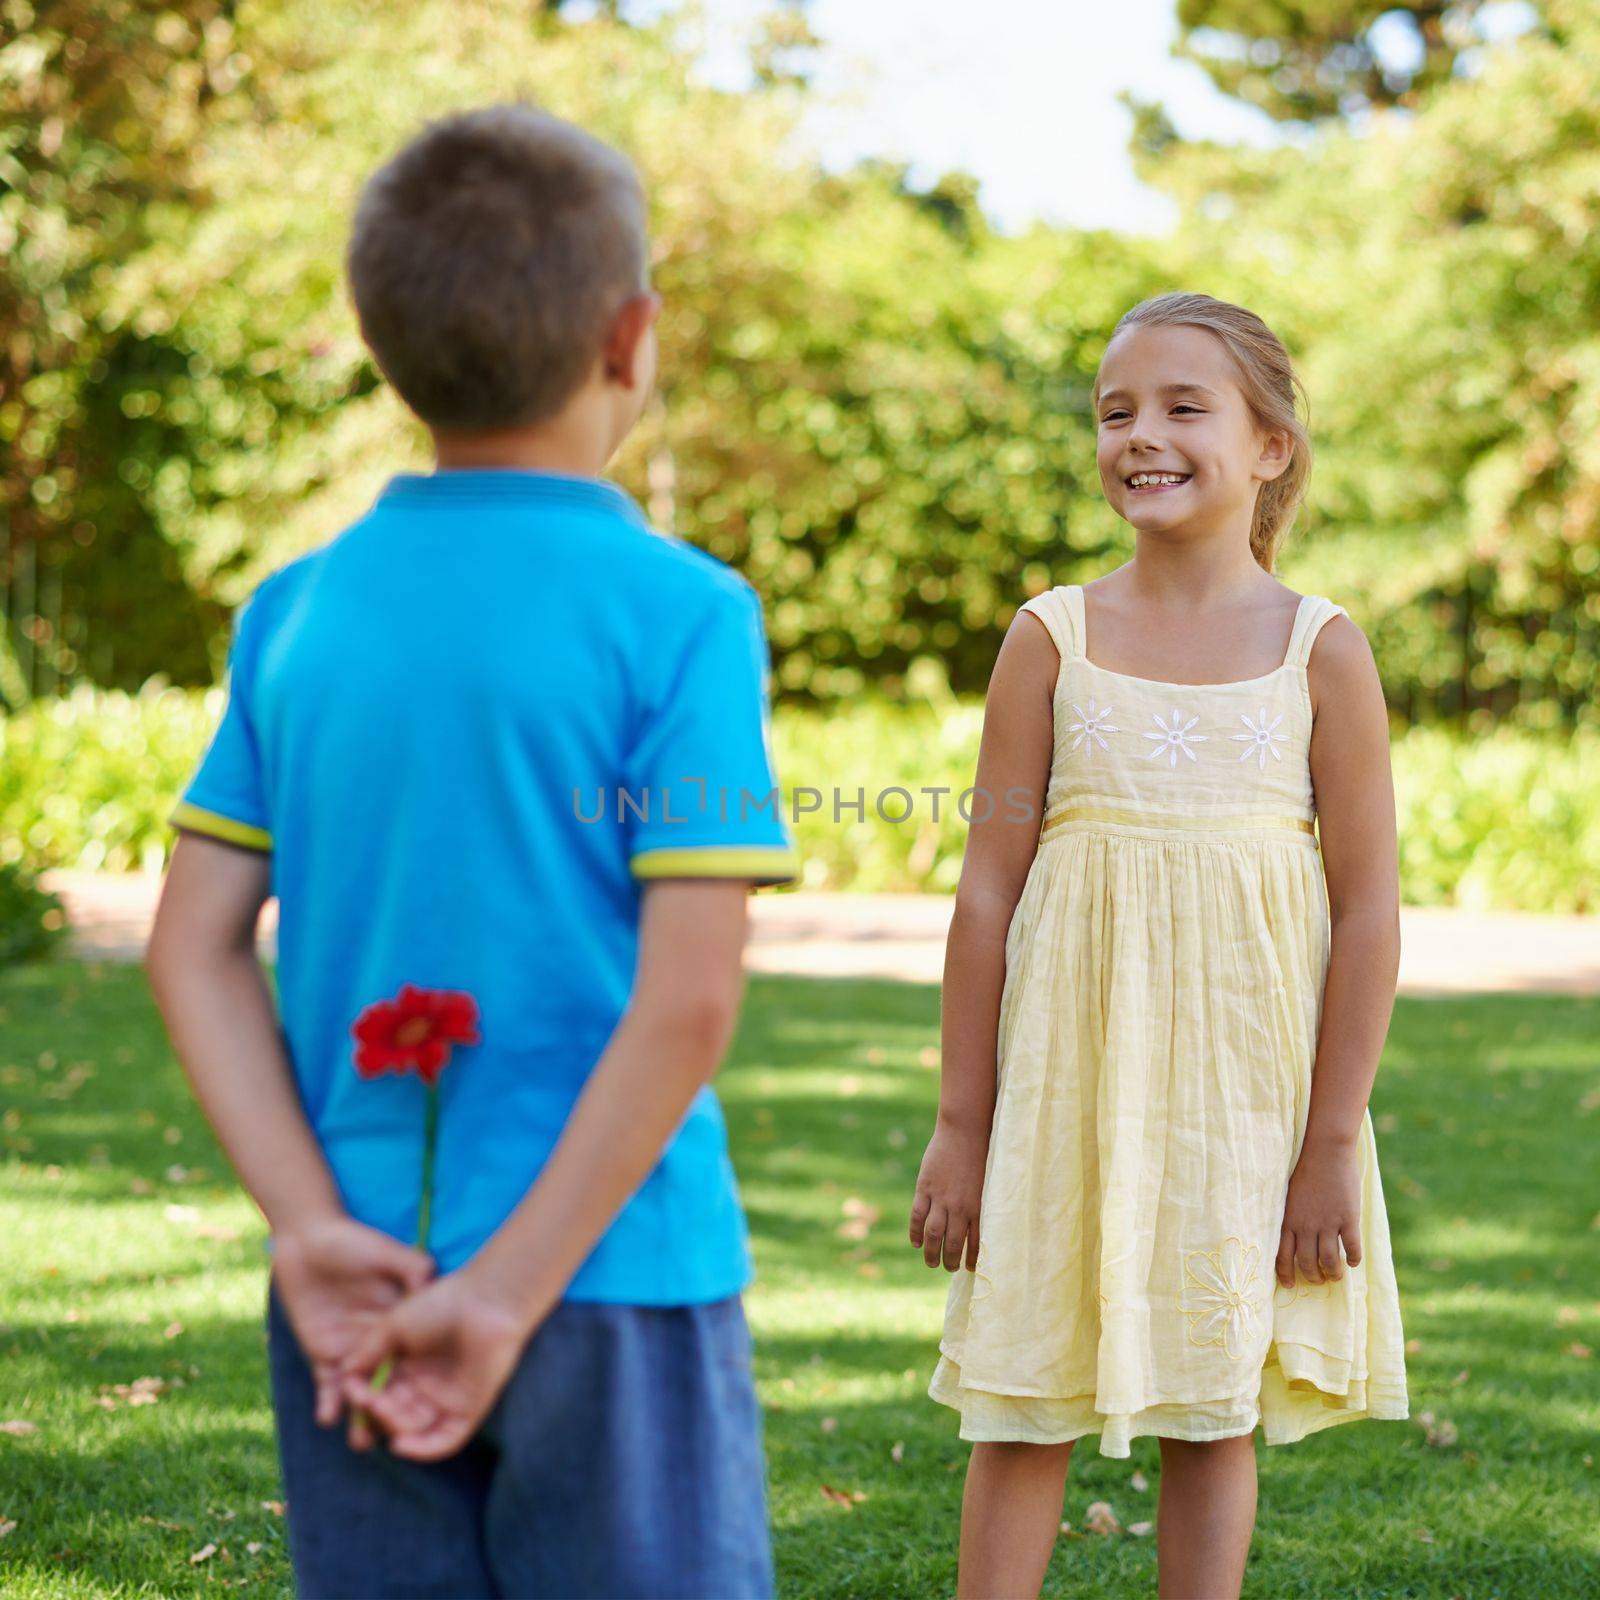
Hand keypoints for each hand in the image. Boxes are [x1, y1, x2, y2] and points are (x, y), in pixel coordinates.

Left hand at [270, 1215, 435, 1431]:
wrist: (309, 1240)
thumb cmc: (354, 1242)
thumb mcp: (389, 1253)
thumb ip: (414, 1267)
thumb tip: (434, 1286)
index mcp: (403, 1322)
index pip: (416, 1361)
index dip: (420, 1386)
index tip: (425, 1409)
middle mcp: (381, 1343)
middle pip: (392, 1386)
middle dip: (393, 1415)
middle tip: (394, 1440)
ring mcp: (352, 1351)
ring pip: (362, 1395)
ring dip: (361, 1420)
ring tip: (362, 1442)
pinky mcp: (324, 1354)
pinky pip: (327, 1387)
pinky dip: (328, 1404)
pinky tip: (327, 1417)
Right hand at [337, 1268, 539, 1460]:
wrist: (486, 1301)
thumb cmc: (441, 1304)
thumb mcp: (395, 1324)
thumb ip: (370, 1349)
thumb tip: (344, 1373)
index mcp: (410, 1365)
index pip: (380, 1392)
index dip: (362, 1395)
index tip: (348, 1390)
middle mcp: (428, 1385)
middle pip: (395, 1413)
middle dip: (378, 1412)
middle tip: (368, 1401)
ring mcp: (449, 1399)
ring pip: (415, 1429)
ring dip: (395, 1427)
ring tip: (383, 1410)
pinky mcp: (470, 1410)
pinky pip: (445, 1439)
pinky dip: (423, 1449)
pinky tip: (400, 1445)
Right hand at [909, 1118, 987, 1270]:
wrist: (965, 1131)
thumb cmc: (981, 1155)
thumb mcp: (986, 1183)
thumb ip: (979, 1204)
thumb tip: (974, 1225)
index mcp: (978, 1207)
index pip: (975, 1242)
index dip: (971, 1259)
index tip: (969, 1269)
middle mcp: (960, 1206)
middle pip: (953, 1243)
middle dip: (950, 1261)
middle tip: (948, 1268)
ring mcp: (941, 1198)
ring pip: (934, 1234)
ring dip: (931, 1253)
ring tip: (931, 1263)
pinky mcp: (925, 1188)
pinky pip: (918, 1216)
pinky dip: (915, 1232)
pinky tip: (915, 1242)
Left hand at [1276, 1136, 1361, 1288]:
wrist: (1326, 1152)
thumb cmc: (1306, 1171)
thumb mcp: (1290, 1196)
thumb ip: (1292, 1217)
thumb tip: (1294, 1237)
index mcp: (1289, 1219)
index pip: (1282, 1255)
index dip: (1285, 1274)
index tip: (1288, 1285)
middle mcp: (1306, 1225)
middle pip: (1307, 1263)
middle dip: (1313, 1277)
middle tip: (1319, 1280)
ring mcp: (1328, 1222)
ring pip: (1329, 1260)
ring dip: (1334, 1273)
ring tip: (1336, 1275)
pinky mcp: (1348, 1218)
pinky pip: (1352, 1247)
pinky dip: (1353, 1258)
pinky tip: (1354, 1261)